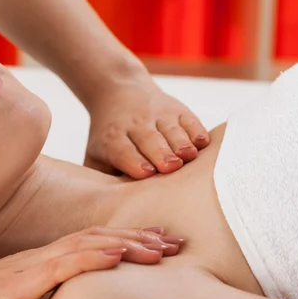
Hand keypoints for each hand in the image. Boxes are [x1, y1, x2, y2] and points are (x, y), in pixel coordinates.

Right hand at [0, 226, 183, 298]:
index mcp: (44, 269)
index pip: (93, 250)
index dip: (128, 248)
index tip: (158, 251)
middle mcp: (43, 260)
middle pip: (99, 241)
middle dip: (139, 241)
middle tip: (174, 242)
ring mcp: (34, 266)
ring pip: (89, 245)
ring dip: (126, 244)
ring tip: (159, 246)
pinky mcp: (22, 278)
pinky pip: (65, 262)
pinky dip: (95, 255)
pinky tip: (119, 254)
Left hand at [83, 72, 208, 178]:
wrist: (118, 92)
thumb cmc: (109, 138)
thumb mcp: (96, 155)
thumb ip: (99, 179)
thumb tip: (107, 206)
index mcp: (112, 138)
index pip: (122, 150)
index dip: (134, 161)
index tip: (146, 173)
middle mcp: (135, 124)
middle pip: (149, 140)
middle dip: (160, 154)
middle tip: (170, 167)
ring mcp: (158, 115)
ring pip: (171, 130)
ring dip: (181, 143)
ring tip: (188, 156)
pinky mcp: (178, 109)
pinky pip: (190, 120)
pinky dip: (197, 131)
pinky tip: (202, 143)